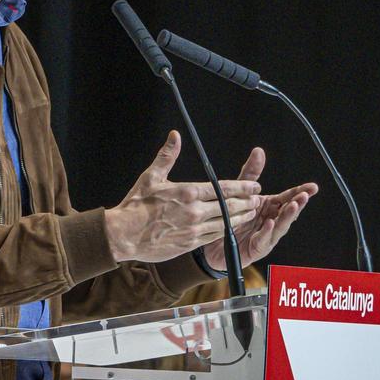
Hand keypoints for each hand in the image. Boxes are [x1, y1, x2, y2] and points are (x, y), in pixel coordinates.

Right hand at [104, 131, 261, 262]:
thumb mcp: (151, 176)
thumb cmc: (135, 205)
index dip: (241, 187)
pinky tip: (232, 227)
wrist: (123, 235)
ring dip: (241, 217)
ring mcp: (194, 228)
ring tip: (251, 213)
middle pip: (228, 206)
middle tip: (256, 199)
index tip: (254, 186)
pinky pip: (214, 236)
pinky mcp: (190, 243)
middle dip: (246, 202)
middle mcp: (194, 211)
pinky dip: (226, 231)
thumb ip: (167, 156)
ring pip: (225, 223)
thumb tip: (175, 136)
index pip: (222, 188)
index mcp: (187, 192)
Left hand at [202, 147, 317, 271]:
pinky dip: (267, 231)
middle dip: (297, 204)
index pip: (288, 197)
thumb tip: (259, 151)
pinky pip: (263, 239)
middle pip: (287, 212)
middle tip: (304, 196)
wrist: (215, 241)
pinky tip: (271, 223)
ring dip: (287, 217)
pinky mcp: (256, 248)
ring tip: (293, 206)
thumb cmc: (231, 217)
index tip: (313, 187)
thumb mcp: (240, 192)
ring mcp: (266, 236)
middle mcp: (271, 221)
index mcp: (270, 207)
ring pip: (280, 226)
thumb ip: (251, 174)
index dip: (301, 192)